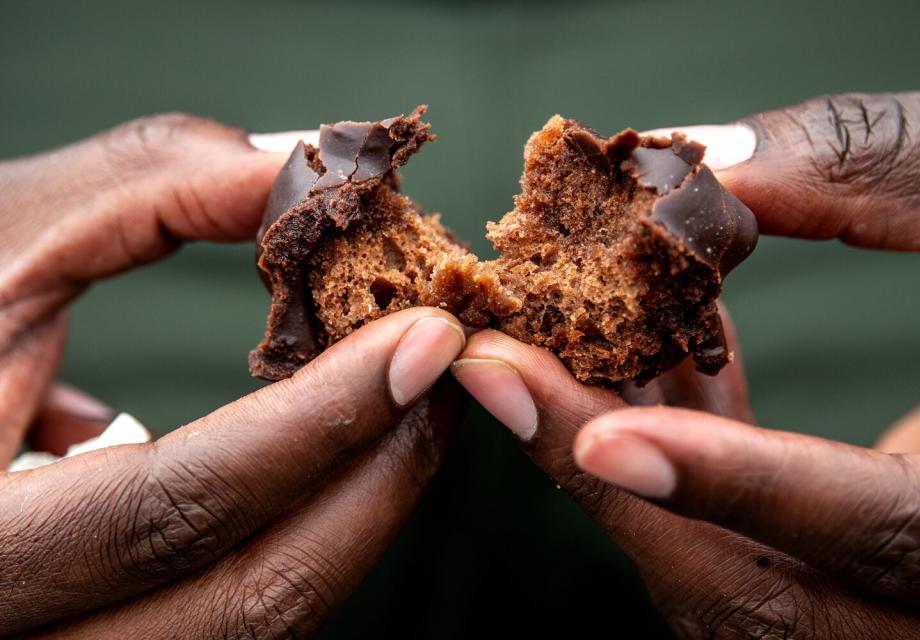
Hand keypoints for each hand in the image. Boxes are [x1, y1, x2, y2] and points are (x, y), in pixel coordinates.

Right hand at [0, 115, 466, 637]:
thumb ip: (148, 191)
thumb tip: (299, 171)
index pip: (182, 502)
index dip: (327, 419)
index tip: (425, 341)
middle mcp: (26, 629)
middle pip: (249, 597)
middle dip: (377, 477)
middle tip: (443, 376)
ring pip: (258, 622)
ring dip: (360, 511)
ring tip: (412, 406)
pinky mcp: (113, 626)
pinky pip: (237, 609)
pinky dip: (309, 532)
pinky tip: (341, 453)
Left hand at [453, 92, 919, 637]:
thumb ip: (884, 170)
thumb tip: (701, 163)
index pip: (890, 530)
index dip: (738, 485)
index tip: (599, 437)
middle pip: (765, 587)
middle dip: (616, 480)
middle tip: (498, 376)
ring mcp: (913, 615)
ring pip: (733, 577)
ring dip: (624, 460)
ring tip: (531, 357)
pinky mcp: (872, 583)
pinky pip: (748, 543)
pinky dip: (682, 456)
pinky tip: (640, 364)